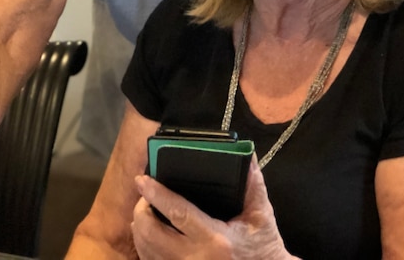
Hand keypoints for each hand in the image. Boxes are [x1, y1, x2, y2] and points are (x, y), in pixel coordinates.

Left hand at [130, 157, 295, 259]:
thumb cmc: (263, 247)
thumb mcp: (261, 215)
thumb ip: (252, 184)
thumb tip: (247, 154)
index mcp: (216, 239)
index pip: (177, 212)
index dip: (157, 194)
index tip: (142, 179)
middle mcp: (196, 258)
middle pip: (152, 234)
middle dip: (142, 211)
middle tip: (145, 196)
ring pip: (147, 251)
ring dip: (140, 229)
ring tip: (146, 212)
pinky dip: (145, 247)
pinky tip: (149, 235)